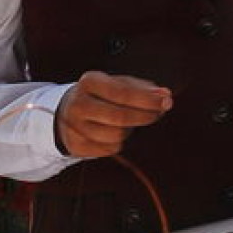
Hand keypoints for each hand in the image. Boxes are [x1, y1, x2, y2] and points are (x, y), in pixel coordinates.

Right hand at [55, 72, 172, 157]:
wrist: (66, 111)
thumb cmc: (101, 95)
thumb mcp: (119, 83)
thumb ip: (144, 89)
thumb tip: (164, 95)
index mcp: (89, 82)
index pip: (123, 93)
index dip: (148, 100)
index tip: (167, 102)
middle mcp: (78, 104)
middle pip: (120, 117)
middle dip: (145, 116)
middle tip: (158, 113)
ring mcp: (74, 127)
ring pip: (116, 136)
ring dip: (130, 129)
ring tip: (127, 121)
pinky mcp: (75, 146)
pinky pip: (110, 149)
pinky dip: (119, 142)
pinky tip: (113, 132)